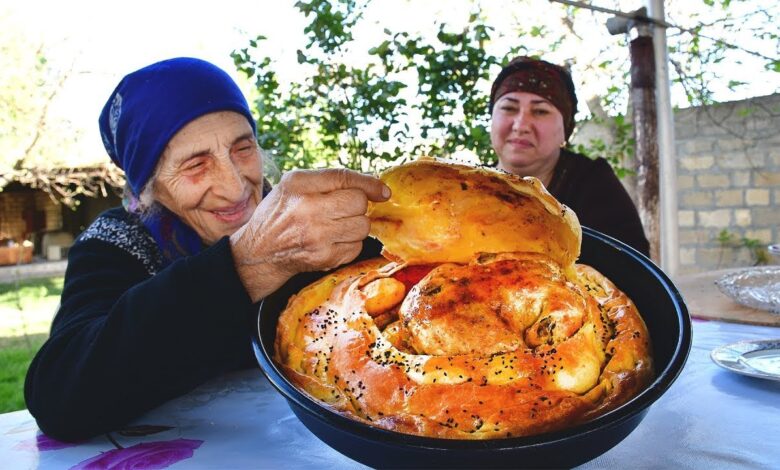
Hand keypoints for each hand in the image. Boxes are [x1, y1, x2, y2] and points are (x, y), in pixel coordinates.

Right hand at [230, 168, 390, 301]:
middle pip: (358, 202)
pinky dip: (350, 243)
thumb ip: (327, 180)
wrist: (259, 252)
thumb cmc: (281, 214)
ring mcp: (317, 236)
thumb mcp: (292, 185)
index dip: (369, 183)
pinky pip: (357, 247)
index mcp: (298, 185)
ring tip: (336, 225)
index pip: (344, 178)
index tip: (383, 191)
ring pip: (363, 226)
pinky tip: (332, 241)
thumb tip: (374, 187)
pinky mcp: (324, 258)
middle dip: (357, 205)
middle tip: (343, 209)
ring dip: (356, 225)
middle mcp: (307, 209)